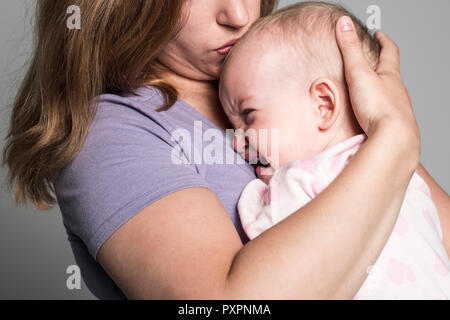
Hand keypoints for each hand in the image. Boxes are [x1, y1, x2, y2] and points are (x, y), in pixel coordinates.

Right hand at [335, 16, 419, 148]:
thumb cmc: (378, 107)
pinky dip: (378, 109)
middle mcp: (397, 91)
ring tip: (370, 90)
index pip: (390, 52)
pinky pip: (385, 113)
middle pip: (392, 74)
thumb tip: (344, 24)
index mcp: (390, 76)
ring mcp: (397, 109)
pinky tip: (370, 115)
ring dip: (381, 90)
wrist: (393, 138)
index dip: (384, 41)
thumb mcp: (359, 73)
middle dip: (383, 66)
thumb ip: (350, 49)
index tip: (379, 35)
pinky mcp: (391, 125)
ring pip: (390, 94)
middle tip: (374, 61)